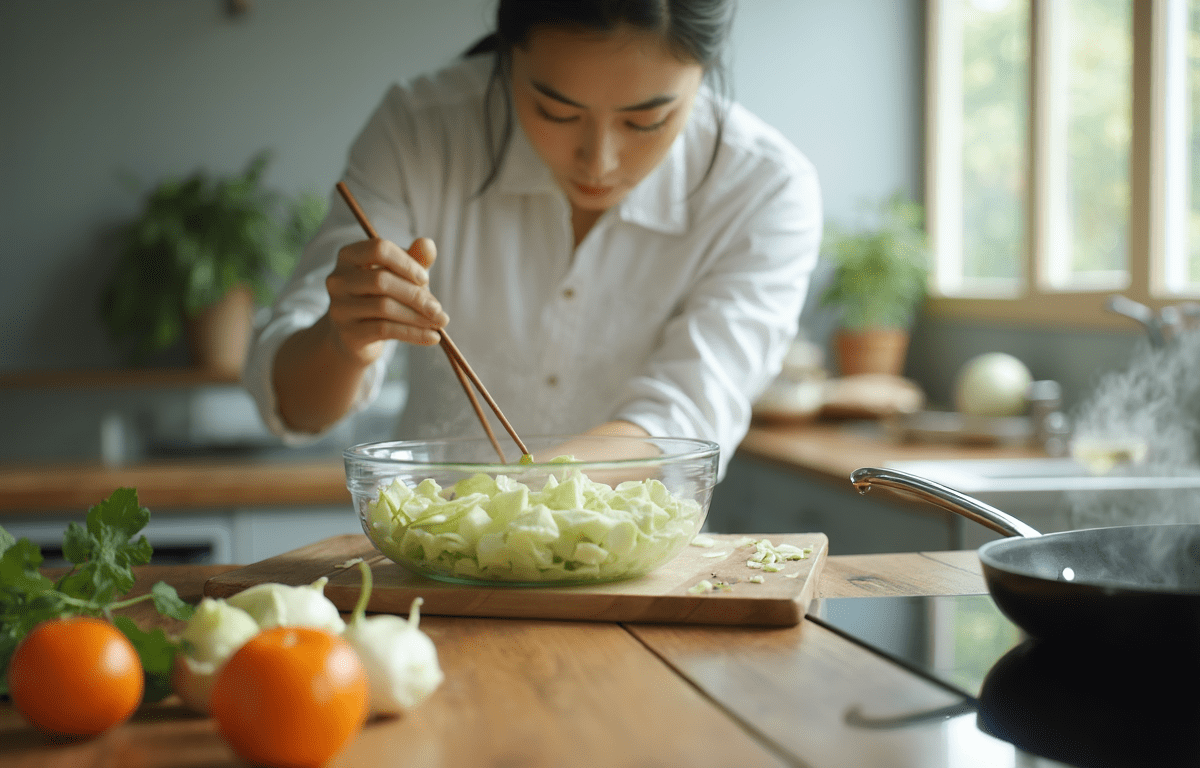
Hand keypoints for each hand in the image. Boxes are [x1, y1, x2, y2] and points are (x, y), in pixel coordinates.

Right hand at [323, 236, 448, 364]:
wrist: (356, 336)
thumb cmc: (380, 297)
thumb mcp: (399, 275)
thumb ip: (415, 258)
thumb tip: (428, 244)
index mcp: (349, 256)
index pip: (379, 249)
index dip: (407, 263)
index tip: (426, 279)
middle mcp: (337, 279)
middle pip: (381, 281)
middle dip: (416, 295)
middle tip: (439, 309)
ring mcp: (339, 307)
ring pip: (384, 307)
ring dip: (418, 316)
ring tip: (440, 322)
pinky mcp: (347, 333)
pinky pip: (385, 330)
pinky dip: (414, 333)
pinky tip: (433, 337)